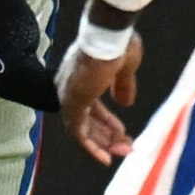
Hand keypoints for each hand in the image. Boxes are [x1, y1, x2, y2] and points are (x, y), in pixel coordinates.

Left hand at [62, 26, 144, 163]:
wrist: (109, 37)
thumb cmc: (118, 45)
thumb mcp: (125, 68)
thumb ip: (123, 86)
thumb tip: (125, 103)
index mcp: (82, 76)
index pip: (91, 106)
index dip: (106, 121)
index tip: (122, 131)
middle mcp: (71, 87)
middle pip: (87, 119)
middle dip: (107, 136)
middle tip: (125, 147)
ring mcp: (69, 96)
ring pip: (82, 129)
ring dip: (102, 144)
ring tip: (121, 153)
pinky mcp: (71, 105)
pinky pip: (77, 134)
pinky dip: (91, 147)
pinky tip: (105, 158)